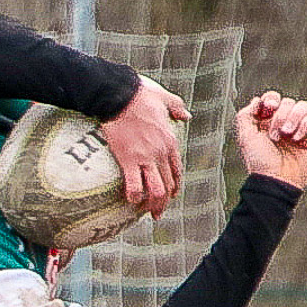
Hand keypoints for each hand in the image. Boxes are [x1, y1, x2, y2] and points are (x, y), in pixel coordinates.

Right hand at [100, 76, 189, 216]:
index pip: (177, 171)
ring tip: (144, 212)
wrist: (120, 95)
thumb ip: (178, 108)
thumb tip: (186, 116)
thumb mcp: (166, 98)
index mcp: (170, 141)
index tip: (170, 196)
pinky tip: (130, 201)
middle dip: (164, 202)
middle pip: (168, 185)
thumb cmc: (141, 94)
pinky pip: (134, 185)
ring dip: (152, 205)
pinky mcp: (128, 159)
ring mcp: (146, 157)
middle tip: (156, 212)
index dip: (175, 186)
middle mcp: (161, 153)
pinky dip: (134, 197)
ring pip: (156, 190)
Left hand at [234, 91, 306, 188]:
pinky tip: (297, 138)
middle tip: (274, 135)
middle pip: (287, 102)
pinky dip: (305, 124)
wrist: (275, 180)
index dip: (271, 99)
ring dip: (294, 117)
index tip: (268, 108)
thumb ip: (245, 115)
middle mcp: (281, 123)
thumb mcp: (244, 137)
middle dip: (280, 115)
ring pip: (302, 106)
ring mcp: (297, 129)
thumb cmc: (259, 161)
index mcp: (264, 122)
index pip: (272, 98)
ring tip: (286, 134)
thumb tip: (257, 101)